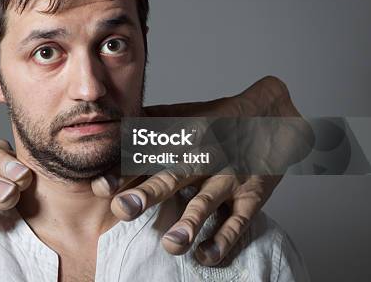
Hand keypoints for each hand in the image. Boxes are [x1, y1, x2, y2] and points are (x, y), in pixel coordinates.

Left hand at [91, 75, 311, 265]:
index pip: (147, 155)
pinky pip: (238, 219)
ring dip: (189, 223)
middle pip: (172, 176)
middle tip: (123, 210)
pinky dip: (224, 239)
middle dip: (147, 194)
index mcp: (180, 138)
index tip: (101, 186)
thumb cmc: (216, 118)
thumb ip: (147, 121)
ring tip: (171, 245)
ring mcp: (228, 176)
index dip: (123, 171)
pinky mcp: (251, 193)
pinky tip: (206, 256)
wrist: (269, 114)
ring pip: (206, 201)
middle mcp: (202, 157)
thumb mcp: (181, 113)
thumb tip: (113, 128)